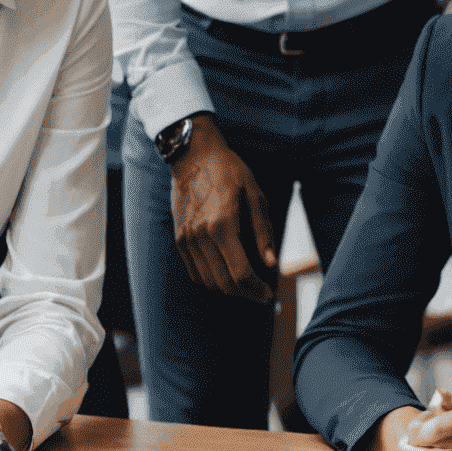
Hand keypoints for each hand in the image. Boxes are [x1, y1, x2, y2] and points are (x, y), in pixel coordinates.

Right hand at [167, 114, 278, 302]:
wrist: (193, 156)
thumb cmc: (229, 171)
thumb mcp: (254, 195)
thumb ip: (263, 231)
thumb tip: (271, 263)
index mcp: (223, 225)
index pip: (240, 273)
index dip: (257, 290)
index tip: (269, 294)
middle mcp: (201, 236)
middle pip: (224, 283)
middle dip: (246, 294)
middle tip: (261, 294)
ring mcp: (187, 239)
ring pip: (208, 282)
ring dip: (229, 290)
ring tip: (247, 286)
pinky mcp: (179, 239)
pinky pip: (194, 273)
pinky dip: (211, 281)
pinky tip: (226, 275)